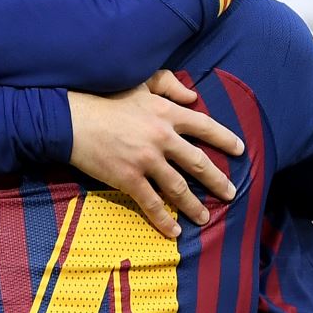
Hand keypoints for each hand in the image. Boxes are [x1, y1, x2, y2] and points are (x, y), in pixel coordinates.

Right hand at [68, 71, 243, 237]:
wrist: (72, 119)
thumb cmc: (105, 98)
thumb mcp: (140, 82)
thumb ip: (169, 85)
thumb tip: (194, 96)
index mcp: (167, 113)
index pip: (205, 127)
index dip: (225, 139)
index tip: (239, 150)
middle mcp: (162, 137)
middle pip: (198, 162)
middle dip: (217, 179)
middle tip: (230, 193)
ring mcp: (147, 160)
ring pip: (178, 187)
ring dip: (194, 205)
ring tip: (205, 217)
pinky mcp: (129, 178)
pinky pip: (152, 202)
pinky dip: (164, 219)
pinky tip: (174, 231)